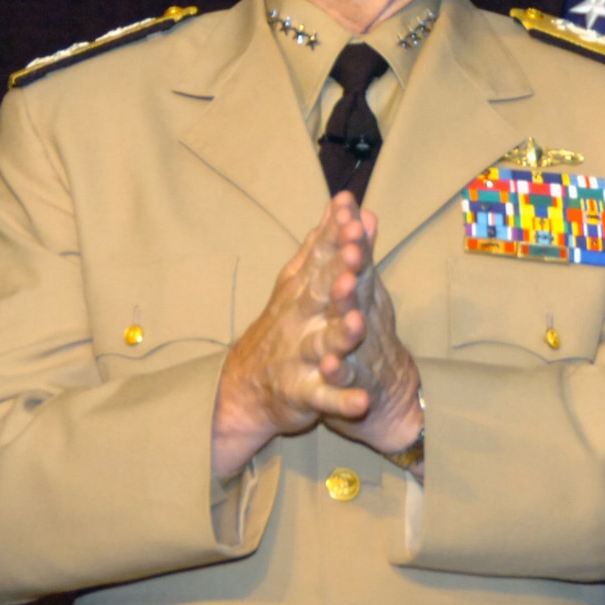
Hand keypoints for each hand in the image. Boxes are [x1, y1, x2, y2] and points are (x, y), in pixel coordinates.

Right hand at [211, 194, 421, 475]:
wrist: (243, 386)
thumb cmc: (282, 325)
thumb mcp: (299, 281)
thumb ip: (324, 244)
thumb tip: (344, 204)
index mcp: (301, 290)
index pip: (319, 256)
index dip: (335, 234)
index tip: (349, 208)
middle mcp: (298, 319)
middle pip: (318, 293)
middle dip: (337, 273)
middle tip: (355, 253)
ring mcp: (299, 356)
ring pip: (322, 343)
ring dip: (340, 334)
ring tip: (358, 323)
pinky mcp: (302, 393)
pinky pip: (323, 397)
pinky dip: (341, 400)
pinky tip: (361, 400)